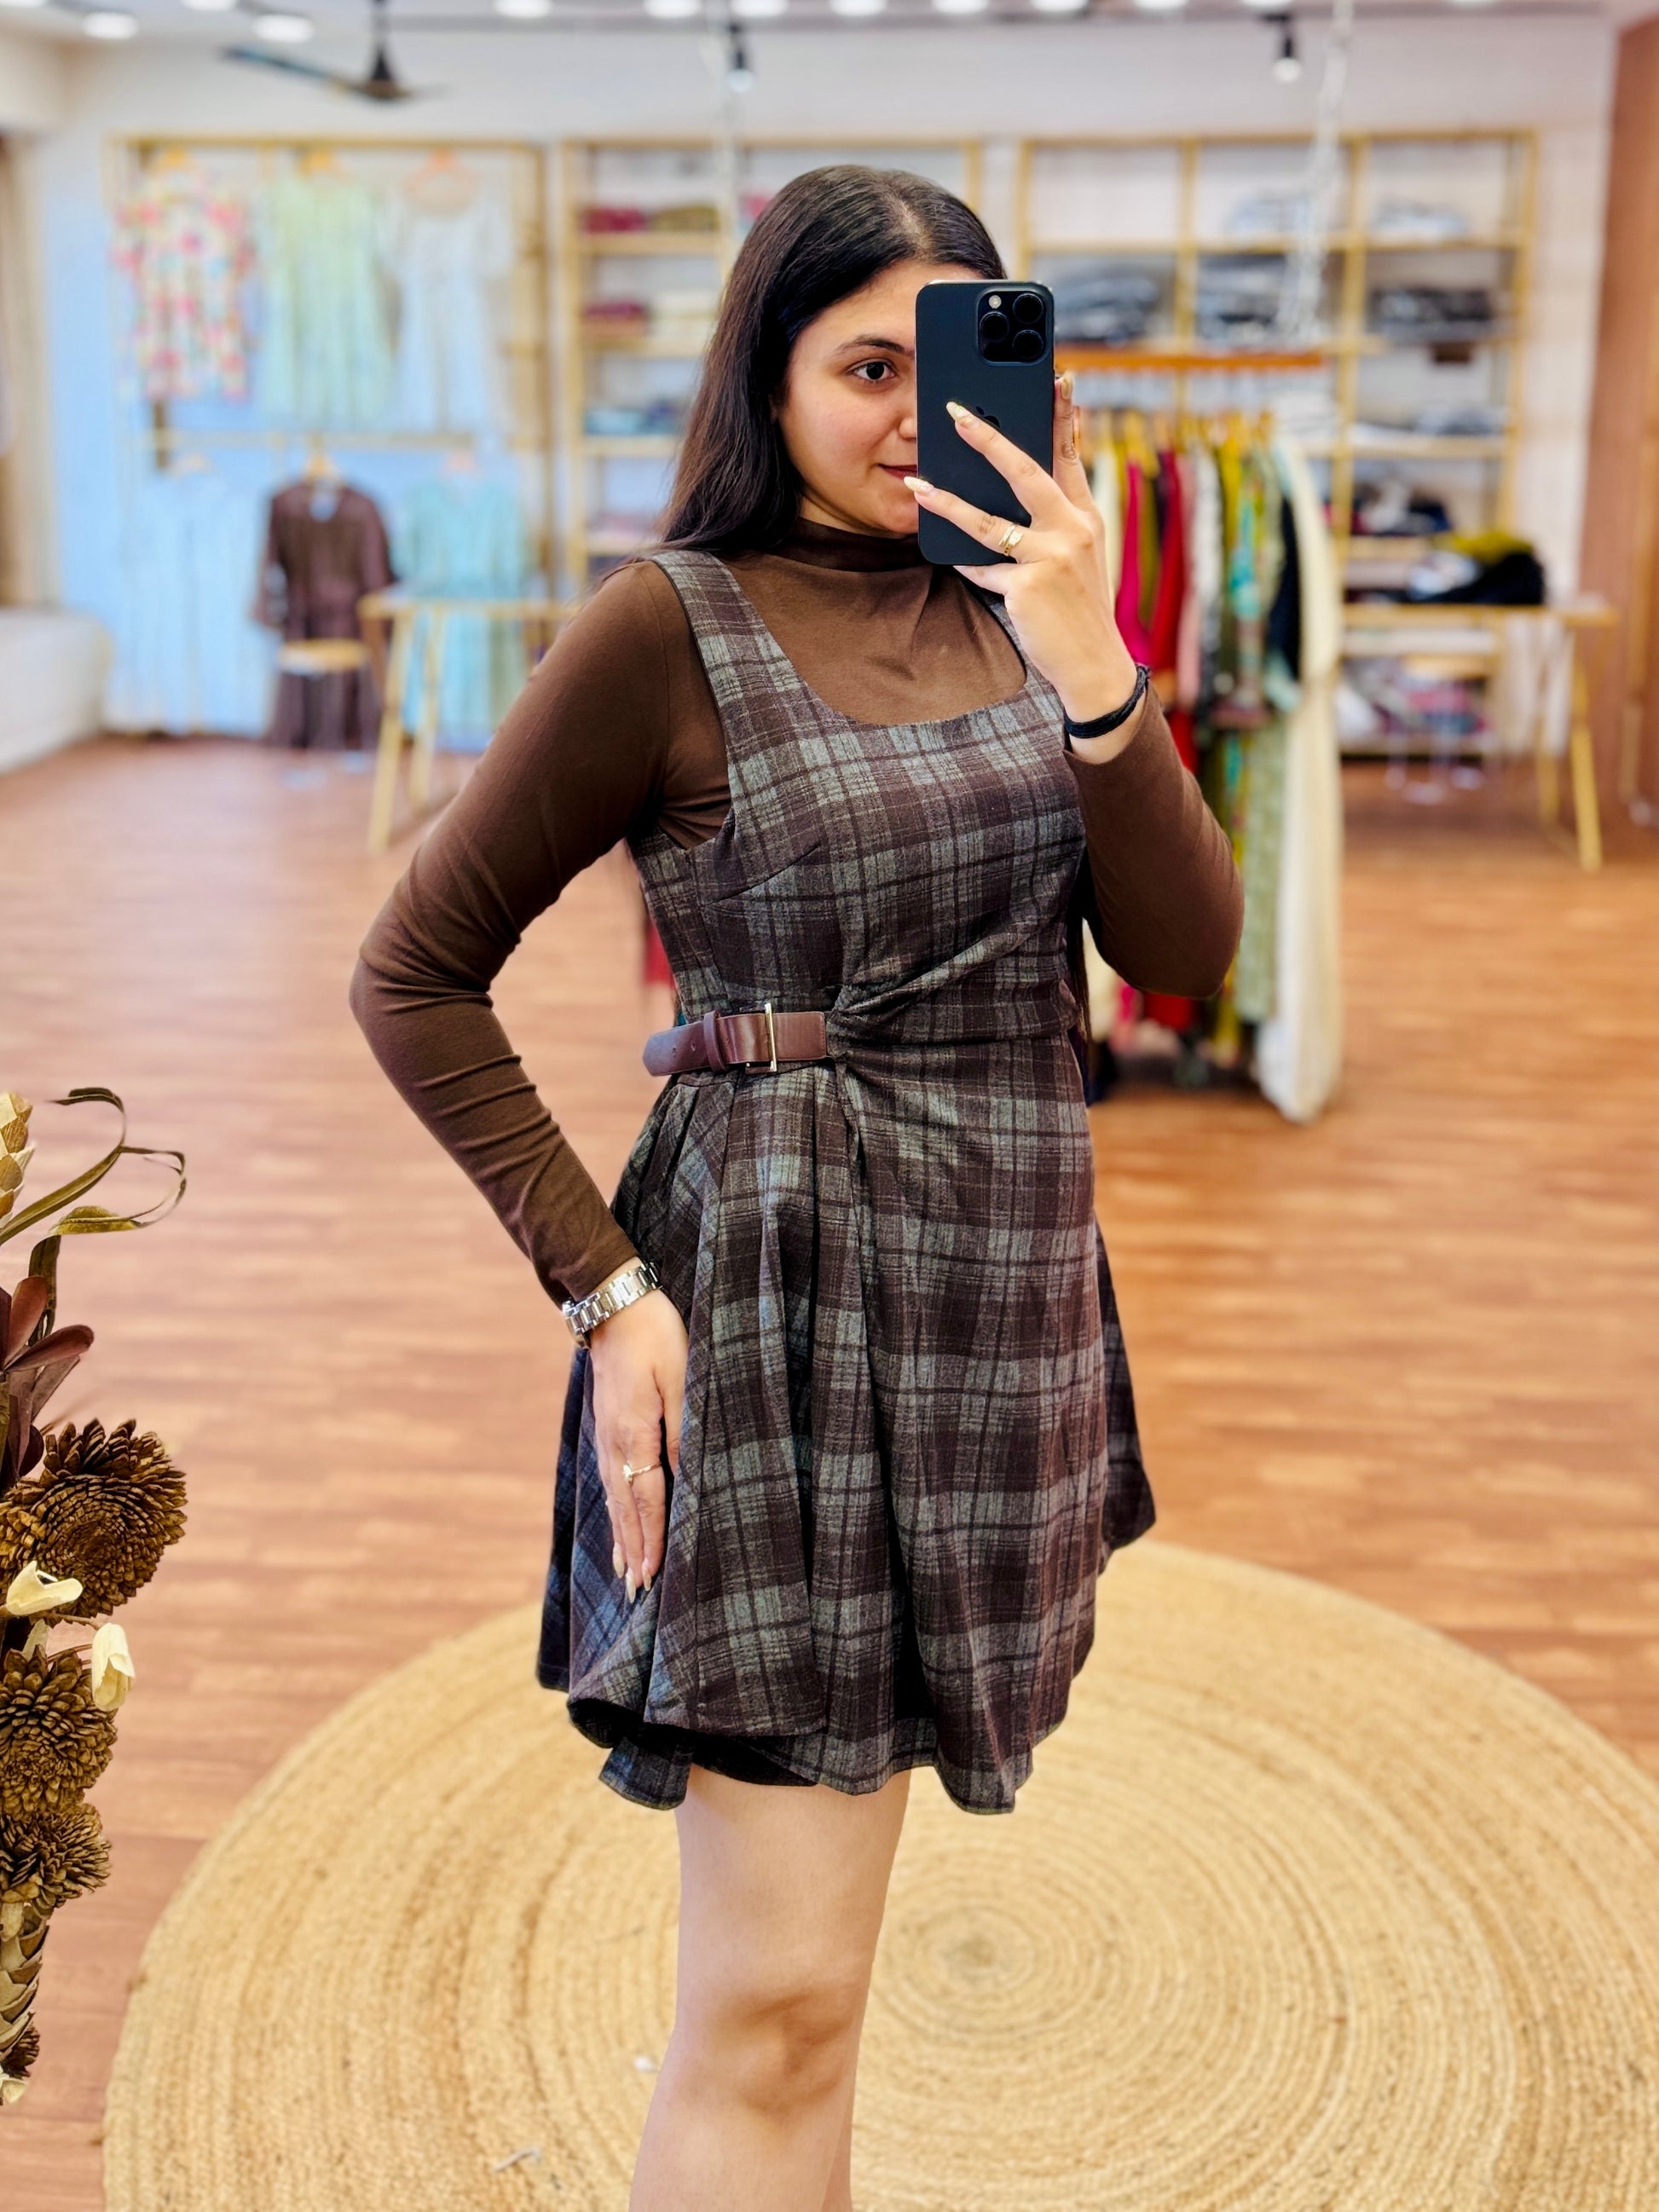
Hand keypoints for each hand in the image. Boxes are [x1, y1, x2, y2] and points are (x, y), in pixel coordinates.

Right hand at [586, 1282, 685, 1601]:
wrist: (613, 1303)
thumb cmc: (656, 1335)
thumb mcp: (681, 1376)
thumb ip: (683, 1429)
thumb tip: (688, 1477)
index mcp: (635, 1433)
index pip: (646, 1499)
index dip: (651, 1540)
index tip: (653, 1577)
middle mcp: (614, 1443)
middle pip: (625, 1508)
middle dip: (634, 1551)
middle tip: (638, 1594)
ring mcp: (606, 1436)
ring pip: (614, 1498)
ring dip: (622, 1537)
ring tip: (626, 1574)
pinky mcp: (607, 1428)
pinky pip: (610, 1481)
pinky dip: (615, 1511)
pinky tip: (617, 1525)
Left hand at [904, 373, 1142, 741]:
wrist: (1094, 663)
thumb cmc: (1078, 607)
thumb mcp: (1082, 554)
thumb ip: (1059, 517)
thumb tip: (1027, 483)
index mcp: (1086, 515)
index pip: (1069, 455)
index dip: (1062, 415)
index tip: (1056, 377)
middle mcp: (1073, 529)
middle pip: (1026, 472)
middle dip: (989, 439)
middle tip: (955, 414)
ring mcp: (1051, 558)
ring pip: (989, 522)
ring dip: (948, 502)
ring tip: (918, 484)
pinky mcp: (1029, 588)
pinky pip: (983, 570)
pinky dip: (967, 566)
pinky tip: (950, 557)